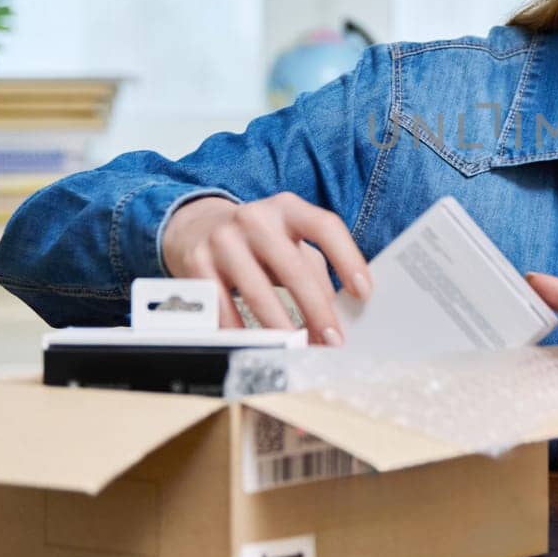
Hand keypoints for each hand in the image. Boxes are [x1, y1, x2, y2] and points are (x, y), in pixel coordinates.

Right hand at [161, 192, 371, 344]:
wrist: (194, 226)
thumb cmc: (257, 240)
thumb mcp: (288, 241)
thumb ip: (316, 269)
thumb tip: (341, 313)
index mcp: (287, 208)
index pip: (325, 226)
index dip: (348, 259)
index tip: (364, 292)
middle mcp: (255, 219)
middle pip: (293, 269)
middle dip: (317, 310)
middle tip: (332, 340)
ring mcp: (223, 240)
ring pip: (258, 294)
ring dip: (282, 329)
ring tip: (298, 348)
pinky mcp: (196, 264)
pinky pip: (224, 308)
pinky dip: (242, 332)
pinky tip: (257, 346)